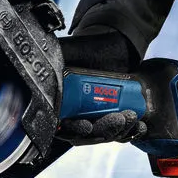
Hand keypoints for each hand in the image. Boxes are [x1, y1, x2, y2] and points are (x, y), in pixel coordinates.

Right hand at [54, 30, 145, 146]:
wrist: (116, 42)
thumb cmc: (87, 47)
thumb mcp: (64, 52)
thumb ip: (49, 61)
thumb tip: (37, 69)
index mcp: (58, 103)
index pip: (62, 126)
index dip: (74, 130)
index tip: (87, 126)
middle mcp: (75, 114)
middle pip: (86, 134)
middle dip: (104, 130)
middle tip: (118, 119)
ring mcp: (95, 117)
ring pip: (105, 134)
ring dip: (120, 131)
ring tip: (131, 118)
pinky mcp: (114, 116)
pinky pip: (121, 131)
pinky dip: (131, 131)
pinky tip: (140, 127)